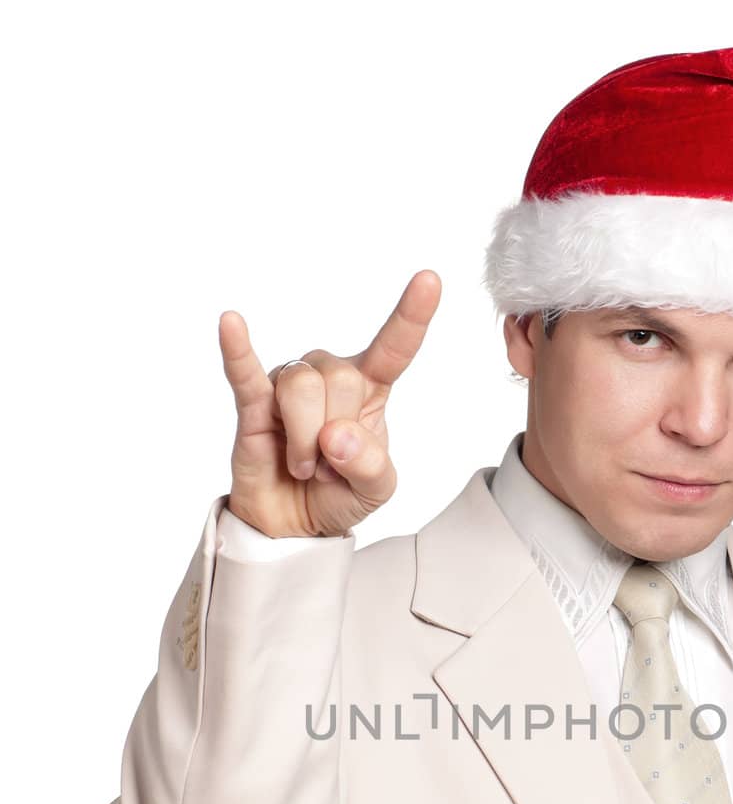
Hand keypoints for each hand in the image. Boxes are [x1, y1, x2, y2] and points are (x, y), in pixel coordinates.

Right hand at [218, 269, 441, 536]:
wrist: (292, 524)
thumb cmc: (338, 494)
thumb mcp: (375, 490)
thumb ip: (370, 466)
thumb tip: (335, 436)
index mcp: (370, 389)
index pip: (394, 347)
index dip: (411, 316)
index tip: (430, 279)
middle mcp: (329, 375)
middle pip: (339, 378)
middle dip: (334, 435)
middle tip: (327, 467)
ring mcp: (289, 385)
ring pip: (301, 387)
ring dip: (304, 441)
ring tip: (302, 466)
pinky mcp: (253, 402)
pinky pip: (244, 372)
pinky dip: (238, 350)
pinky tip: (231, 324)